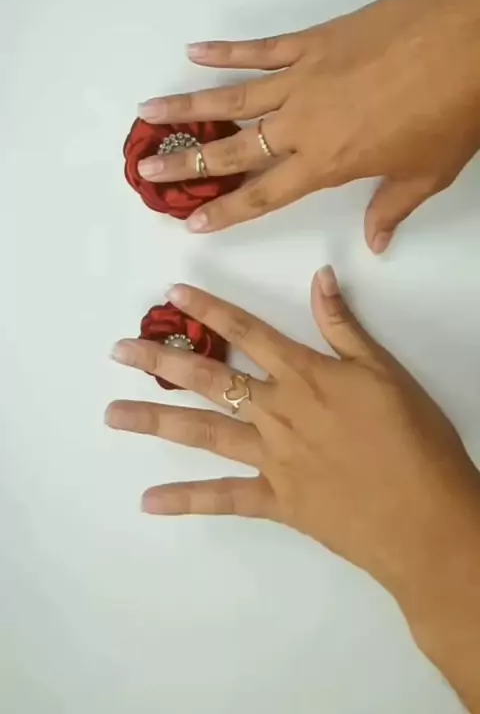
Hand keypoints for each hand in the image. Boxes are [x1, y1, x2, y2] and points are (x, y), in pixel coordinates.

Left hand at [107, 269, 479, 709]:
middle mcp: (278, 412)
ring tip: (113, 415)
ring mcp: (272, 458)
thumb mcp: (385, 372)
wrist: (426, 514)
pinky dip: (187, 501)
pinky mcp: (277, 500)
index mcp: (306, 376)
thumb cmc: (414, 438)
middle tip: (118, 351)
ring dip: (156, 420)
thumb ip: (345, 327)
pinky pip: (225, 499)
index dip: (209, 310)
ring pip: (203, 433)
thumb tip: (321, 278)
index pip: (248, 333)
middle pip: (210, 380)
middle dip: (162, 361)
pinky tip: (149, 502)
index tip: (172, 293)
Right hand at [137, 0, 479, 251]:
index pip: (264, 195)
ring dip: (187, 108)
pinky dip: (226, 52)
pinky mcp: (312, 42)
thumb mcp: (425, 173)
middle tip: (149, 172)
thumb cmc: (451, 110)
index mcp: (328, 162)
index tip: (190, 220)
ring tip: (148, 113)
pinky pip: (260, 50)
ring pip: (231, 98)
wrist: (467, 38)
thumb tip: (376, 241)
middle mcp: (303, 124)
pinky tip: (194, 52)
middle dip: (186, 164)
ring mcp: (303, 78)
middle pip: (232, 150)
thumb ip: (390, 207)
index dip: (225, 211)